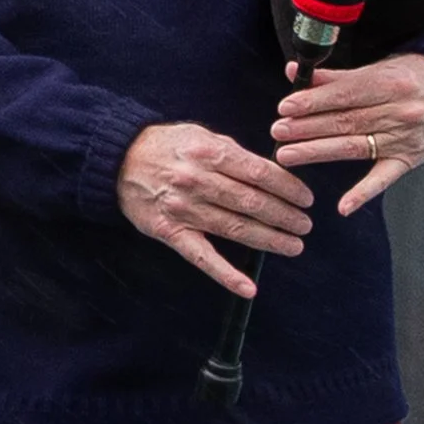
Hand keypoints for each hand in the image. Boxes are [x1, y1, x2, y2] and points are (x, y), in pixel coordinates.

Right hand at [116, 121, 315, 303]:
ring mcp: (183, 210)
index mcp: (209, 154)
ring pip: (235, 230)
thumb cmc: (165, 145)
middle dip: (285, 216)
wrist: (117, 160)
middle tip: (306, 225)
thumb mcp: (201, 136)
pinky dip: (226, 275)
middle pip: (252, 203)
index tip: (306, 198)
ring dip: (269, 240)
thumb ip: (233, 152)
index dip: (288, 188)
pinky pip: (202, 258)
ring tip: (294, 246)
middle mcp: (198, 182)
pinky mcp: (170, 233)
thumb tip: (271, 170)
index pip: (260, 174)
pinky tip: (249, 287)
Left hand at [270, 52, 423, 214]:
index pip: (345, 95)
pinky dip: (363, 193)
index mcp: (391, 84)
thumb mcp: (378, 67)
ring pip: (354, 147)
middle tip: (278, 131)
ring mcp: (404, 140)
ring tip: (288, 154)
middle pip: (345, 122)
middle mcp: (400, 113)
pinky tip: (343, 206)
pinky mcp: (408, 160)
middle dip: (307, 127)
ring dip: (318, 152)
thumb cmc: (411, 76)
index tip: (286, 106)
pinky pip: (384, 178)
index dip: (314, 101)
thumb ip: (335, 75)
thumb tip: (296, 72)